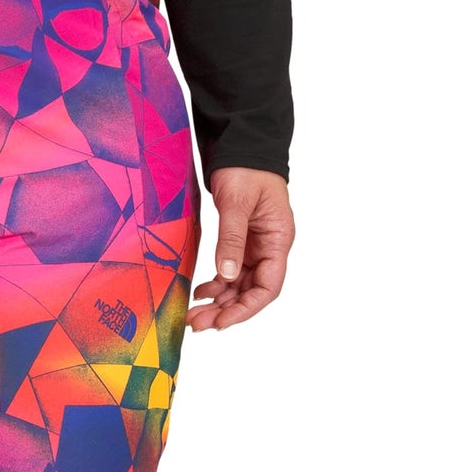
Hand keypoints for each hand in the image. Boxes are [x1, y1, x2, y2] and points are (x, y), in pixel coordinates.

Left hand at [188, 168, 294, 330]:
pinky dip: (215, 286)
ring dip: (218, 303)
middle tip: (197, 324)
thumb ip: (232, 239)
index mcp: (278, 240)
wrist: (240, 147)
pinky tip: (199, 293)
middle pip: (251, 292)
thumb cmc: (245, 169)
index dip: (246, 308)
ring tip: (193, 315)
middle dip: (226, 311)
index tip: (222, 322)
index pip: (268, 287)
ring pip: (238, 286)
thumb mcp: (237, 203)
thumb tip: (226, 275)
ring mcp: (255, 248)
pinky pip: (229, 273)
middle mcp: (269, 248)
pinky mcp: (240, 244)